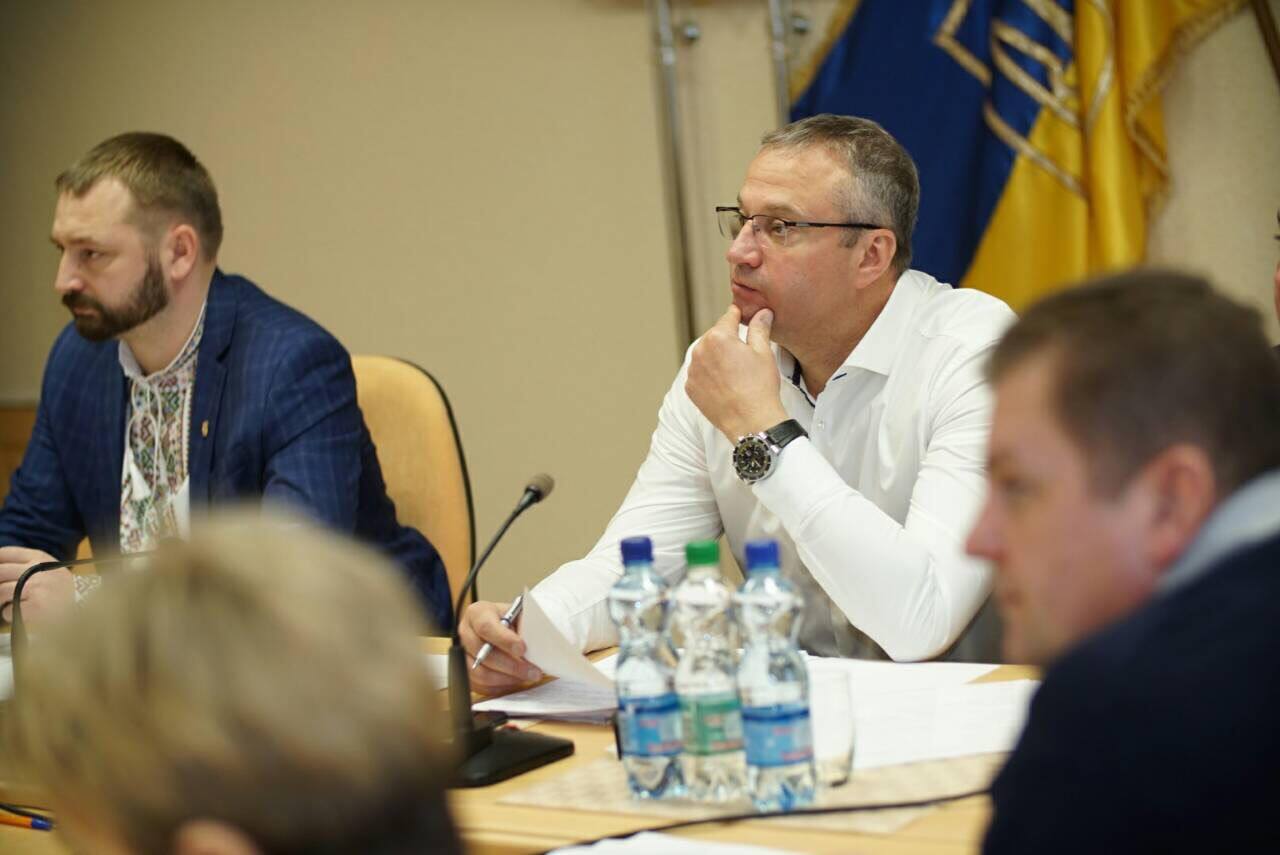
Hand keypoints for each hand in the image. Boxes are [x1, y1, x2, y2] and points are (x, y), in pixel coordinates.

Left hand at [0, 546, 73, 625]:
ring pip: (1, 591)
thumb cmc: (61, 589)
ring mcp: (36, 587)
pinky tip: (23, 614)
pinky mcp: (35, 606)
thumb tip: (0, 568)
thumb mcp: (49, 568)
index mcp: (39, 558)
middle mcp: (37, 570)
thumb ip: (26, 564)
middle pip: (0, 572)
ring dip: (1, 600)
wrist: (83, 607)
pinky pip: (7, 611)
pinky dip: (10, 614)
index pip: (5, 554)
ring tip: (10, 604)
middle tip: (1, 593)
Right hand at [458, 600, 542, 694]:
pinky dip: (500, 687)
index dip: (504, 640)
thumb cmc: (509, 619)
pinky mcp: (465, 671)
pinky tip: (515, 682)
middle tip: (533, 671)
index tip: (522, 649)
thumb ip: (524, 623)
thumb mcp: (517, 613)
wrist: (500, 626)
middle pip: (483, 654)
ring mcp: (462, 653)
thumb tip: (539, 638)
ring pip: (480, 673)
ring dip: (507, 679)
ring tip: (526, 677)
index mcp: (478, 613)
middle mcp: (466, 632)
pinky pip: (479, 685)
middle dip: (511, 666)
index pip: (486, 627)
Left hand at [686, 305, 788, 440]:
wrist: (751, 422)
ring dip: (717, 357)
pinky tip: (725, 384)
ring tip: (736, 372)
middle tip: (745, 355)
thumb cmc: (760, 387)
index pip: (729, 316)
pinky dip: (710, 374)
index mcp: (718, 337)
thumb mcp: (763, 352)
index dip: (740, 317)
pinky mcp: (690, 388)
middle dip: (728, 340)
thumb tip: (762, 312)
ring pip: (706, 354)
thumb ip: (759, 328)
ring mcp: (693, 370)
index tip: (747, 319)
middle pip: (715, 335)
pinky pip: (700, 373)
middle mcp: (700, 350)